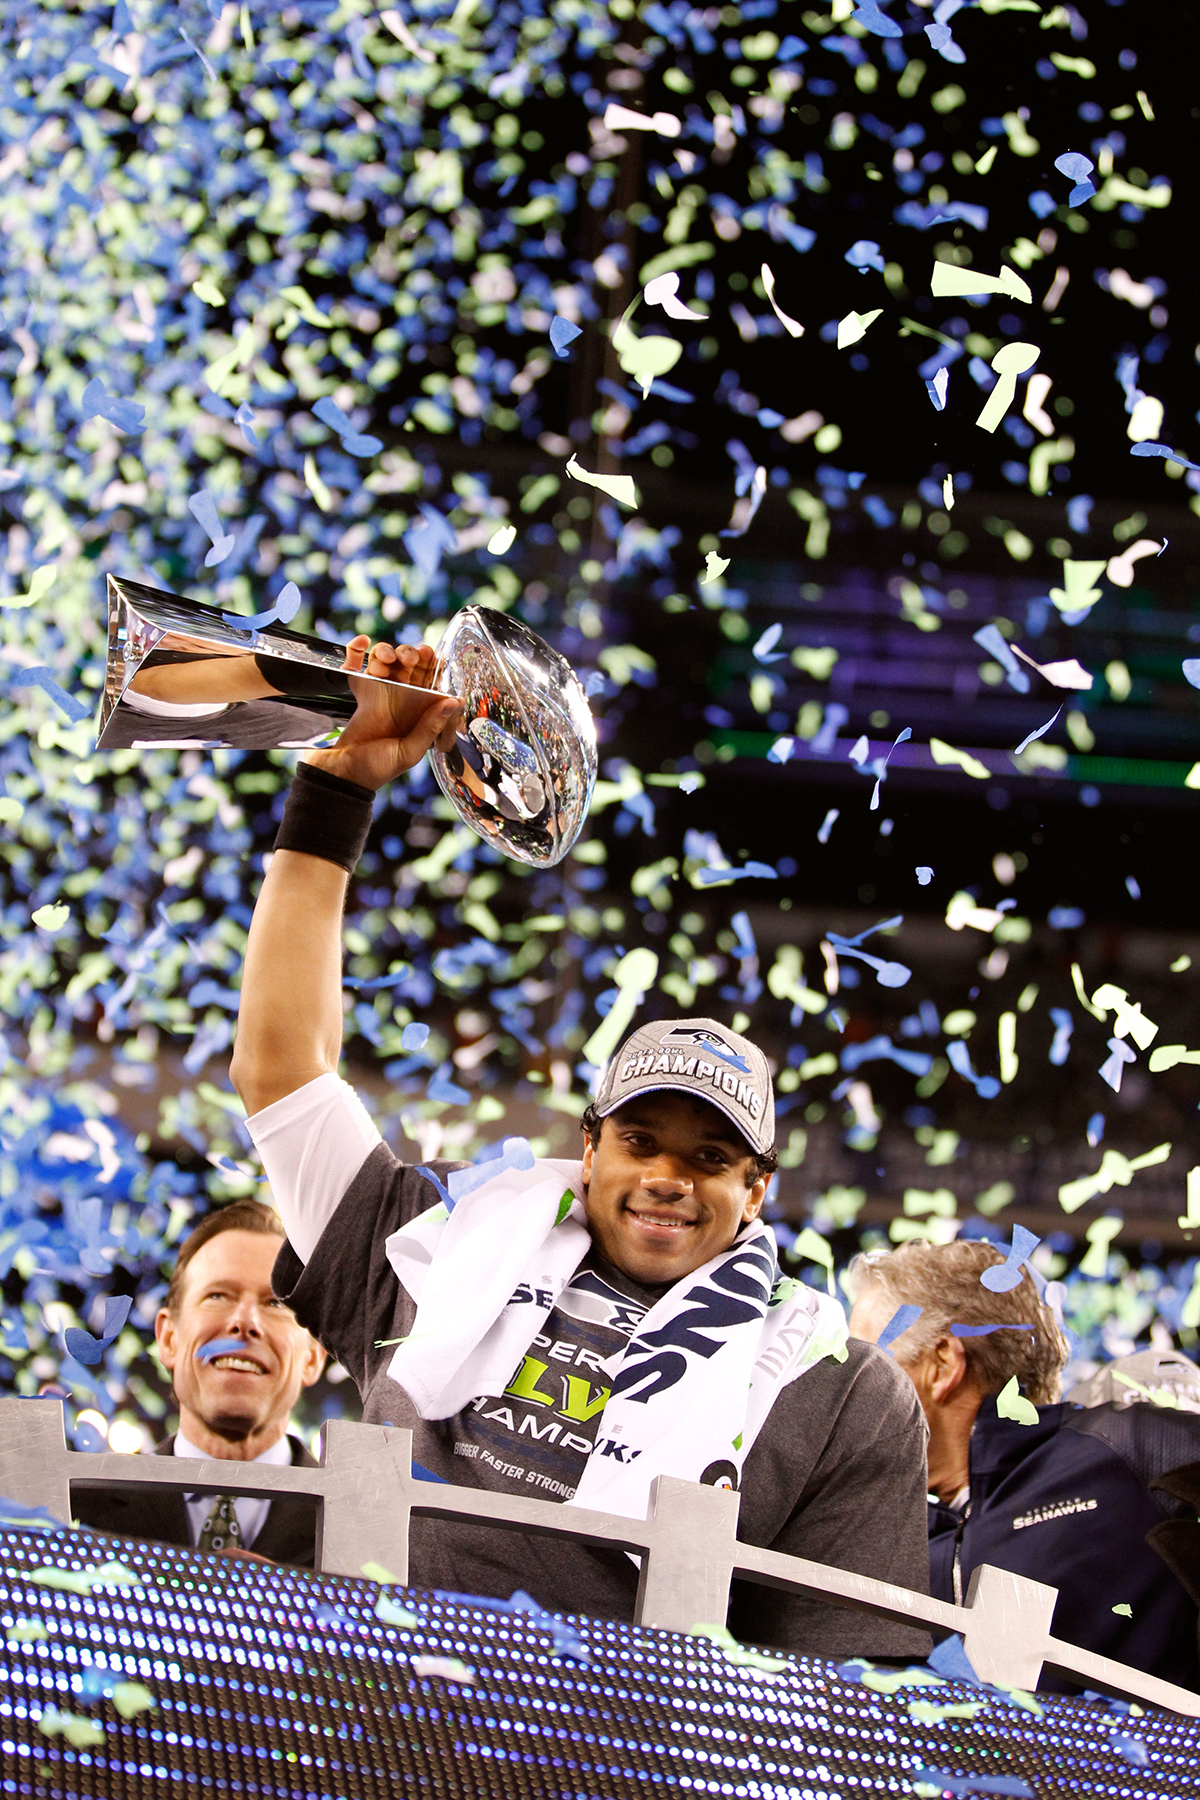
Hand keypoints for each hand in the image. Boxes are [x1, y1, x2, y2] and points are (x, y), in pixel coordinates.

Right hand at [301, 636, 461, 791]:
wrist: (342, 774)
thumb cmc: (377, 769)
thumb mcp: (409, 752)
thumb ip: (430, 727)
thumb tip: (453, 702)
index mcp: (421, 714)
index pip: (435, 684)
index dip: (437, 669)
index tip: (436, 660)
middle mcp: (403, 700)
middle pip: (412, 665)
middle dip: (413, 654)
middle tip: (412, 655)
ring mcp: (380, 693)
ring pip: (387, 660)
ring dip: (388, 650)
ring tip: (386, 655)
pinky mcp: (358, 691)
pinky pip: (357, 664)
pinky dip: (357, 650)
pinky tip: (361, 643)